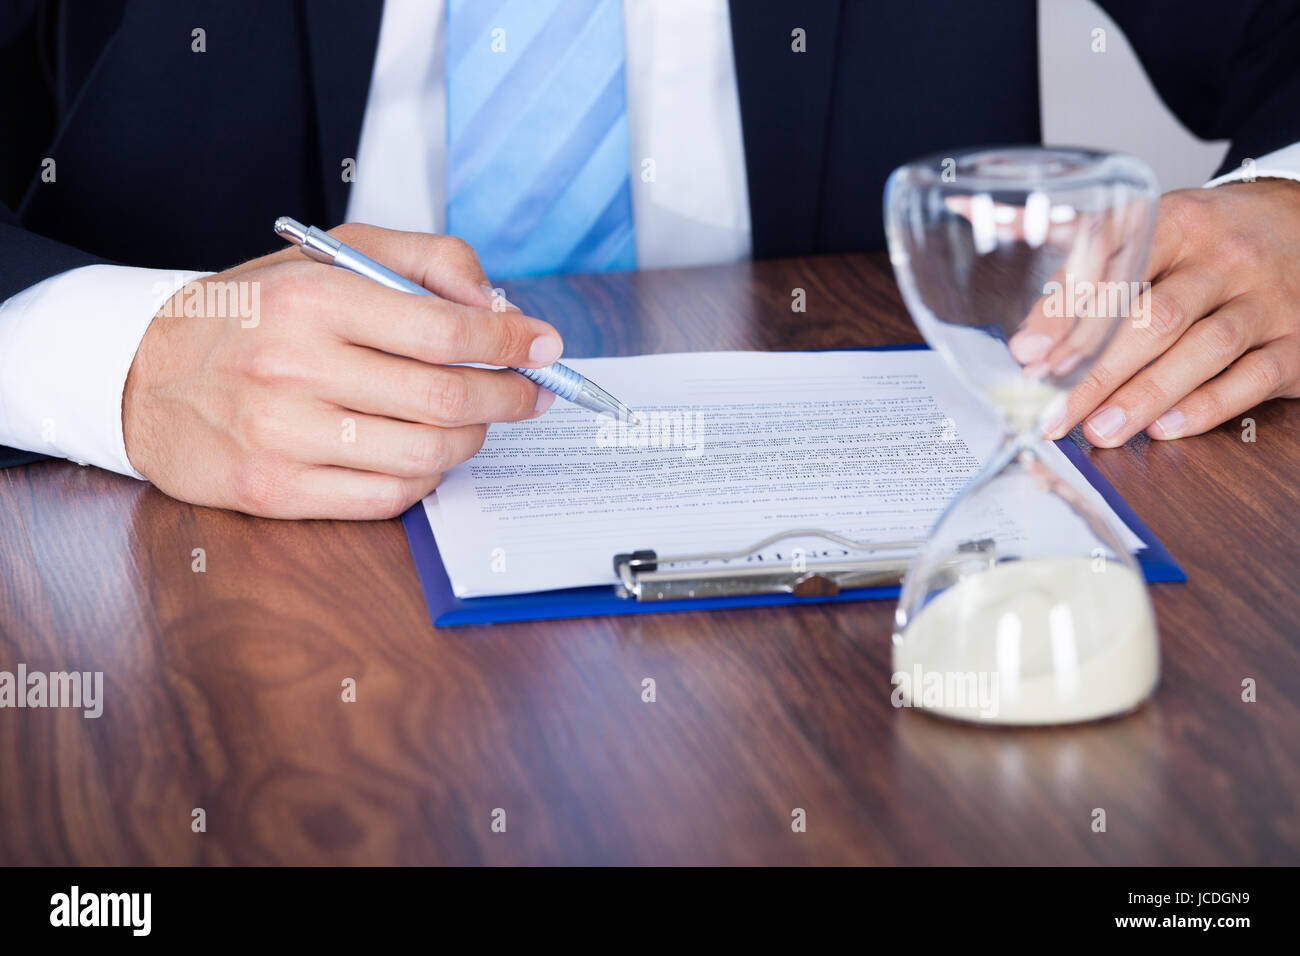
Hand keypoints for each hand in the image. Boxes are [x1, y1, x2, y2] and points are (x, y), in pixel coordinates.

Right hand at [123, 223, 561, 518]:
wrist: (145, 377)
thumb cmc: (254, 315)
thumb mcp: (329, 256)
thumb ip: (423, 261)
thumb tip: (498, 308)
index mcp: (311, 299)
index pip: (444, 329)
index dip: (510, 342)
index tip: (543, 346)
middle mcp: (294, 366)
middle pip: (445, 400)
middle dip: (508, 398)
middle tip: (530, 393)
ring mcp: (283, 436)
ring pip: (426, 454)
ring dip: (471, 439)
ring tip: (475, 421)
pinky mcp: (276, 492)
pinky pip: (389, 497)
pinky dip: (426, 477)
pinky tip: (426, 453)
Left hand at [1045, 180, 1299, 444]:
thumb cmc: (1212, 239)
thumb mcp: (1156, 225)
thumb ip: (1087, 254)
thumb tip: (1010, 259)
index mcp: (1180, 223)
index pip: (1117, 264)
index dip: (1068, 310)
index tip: (1029, 349)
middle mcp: (1226, 260)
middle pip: (1155, 317)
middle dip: (1096, 370)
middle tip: (1053, 409)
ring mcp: (1266, 301)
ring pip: (1203, 350)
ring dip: (1145, 396)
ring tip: (1098, 429)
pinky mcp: (1296, 342)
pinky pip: (1252, 379)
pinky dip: (1205, 408)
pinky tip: (1163, 427)